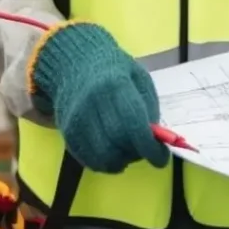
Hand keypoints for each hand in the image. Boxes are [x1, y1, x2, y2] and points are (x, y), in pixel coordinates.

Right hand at [28, 22, 169, 173]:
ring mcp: (77, 119)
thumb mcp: (138, 78)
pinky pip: (88, 160)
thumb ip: (148, 107)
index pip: (133, 123)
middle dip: (136, 153)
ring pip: (102, 156)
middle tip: (145, 151)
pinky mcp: (67, 133)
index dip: (149, 146)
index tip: (161, 158)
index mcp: (115, 84)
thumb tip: (155, 140)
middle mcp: (92, 102)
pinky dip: (105, 164)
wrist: (75, 64)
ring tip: (128, 151)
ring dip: (121, 161)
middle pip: (117, 142)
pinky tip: (113, 153)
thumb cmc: (114, 70)